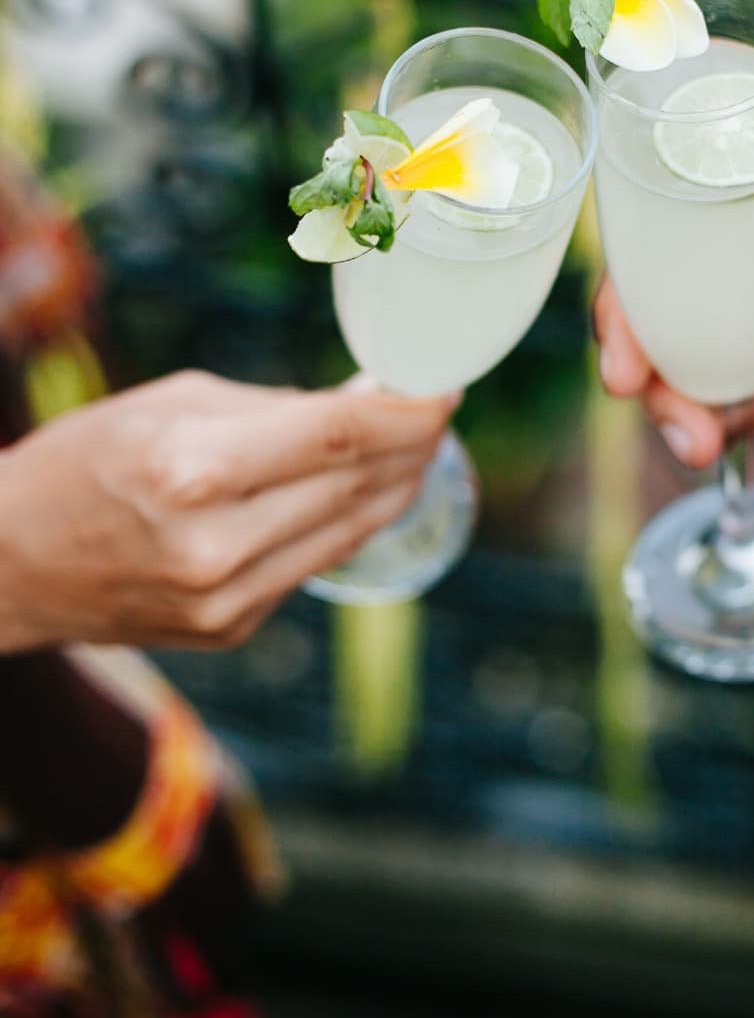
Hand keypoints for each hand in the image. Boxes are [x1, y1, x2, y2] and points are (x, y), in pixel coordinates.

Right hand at [0, 370, 456, 650]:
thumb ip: (277, 407)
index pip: (340, 435)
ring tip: (415, 445)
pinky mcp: (232, 630)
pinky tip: (359, 491)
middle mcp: (216, 546)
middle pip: (356, 485)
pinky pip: (313, 564)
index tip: (446, 387)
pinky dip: (345, 522)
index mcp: (193, 469)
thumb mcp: (173, 401)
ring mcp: (226, 600)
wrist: (12, 565)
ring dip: (395, 485)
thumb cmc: (87, 460)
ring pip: (350, 532)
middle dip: (412, 443)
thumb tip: (367, 402)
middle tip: (438, 408)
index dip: (407, 410)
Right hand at [596, 77, 753, 465]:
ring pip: (702, 325)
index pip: (643, 235)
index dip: (623, 312)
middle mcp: (722, 186)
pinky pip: (750, 332)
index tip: (626, 379)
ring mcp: (749, 234)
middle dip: (670, 381)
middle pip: (660, 295)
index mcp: (726, 145)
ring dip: (719, 396)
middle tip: (697, 443)